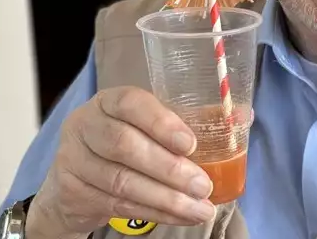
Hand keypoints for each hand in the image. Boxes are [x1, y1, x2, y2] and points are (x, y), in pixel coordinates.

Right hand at [25, 86, 216, 237]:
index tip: (191, 144)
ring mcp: (74, 160)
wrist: (74, 181)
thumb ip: (188, 121)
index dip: (161, 122)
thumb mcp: (147, 126)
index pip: (129, 103)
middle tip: (203, 185)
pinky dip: (154, 212)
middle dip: (169, 168)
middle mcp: (85, 125)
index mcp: (108, 101)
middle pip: (124, 145)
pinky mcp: (72, 192)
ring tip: (200, 208)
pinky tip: (180, 215)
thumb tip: (244, 117)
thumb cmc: (125, 144)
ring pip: (121, 181)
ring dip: (166, 198)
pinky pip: (118, 205)